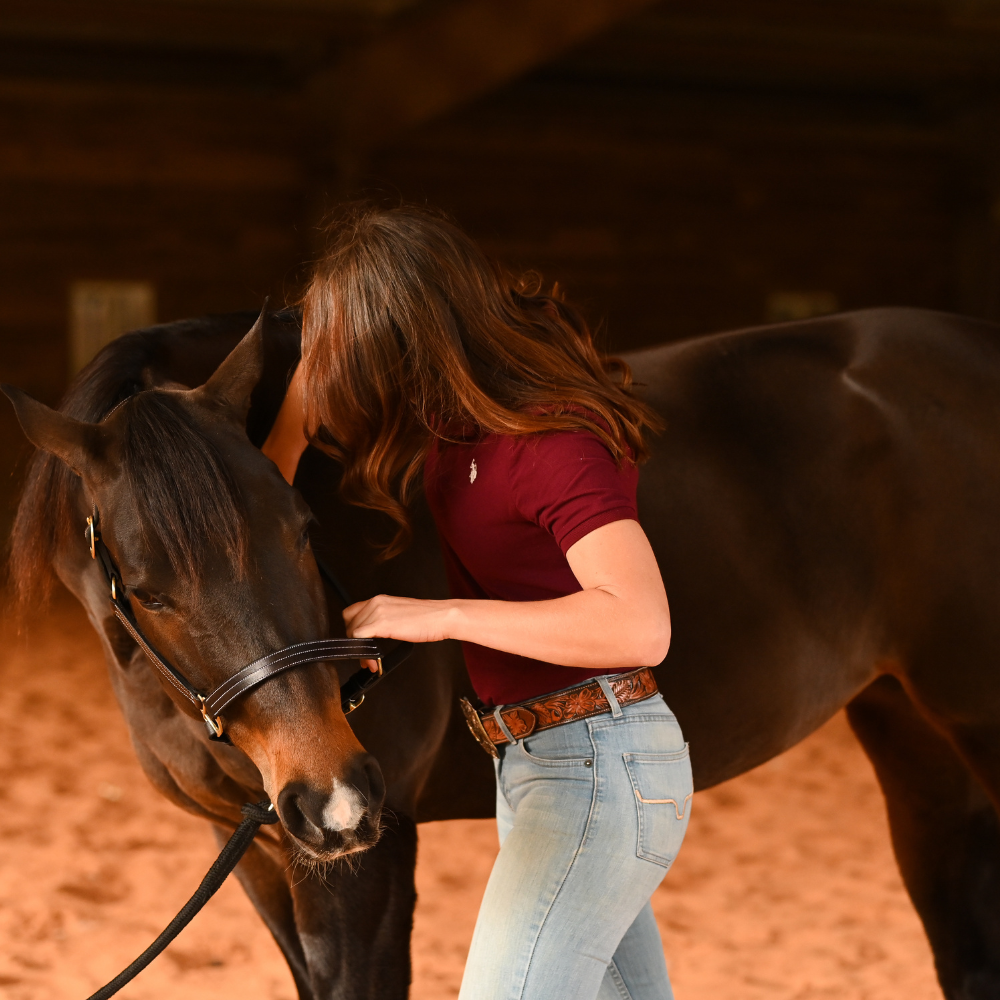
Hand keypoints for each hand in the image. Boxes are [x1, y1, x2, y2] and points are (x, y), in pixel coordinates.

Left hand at [343, 595, 457, 671]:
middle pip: (349, 624)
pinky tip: (373, 659)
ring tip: (372, 662)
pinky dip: (363, 651)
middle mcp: (375, 603)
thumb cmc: (426, 617)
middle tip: (366, 657)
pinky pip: (360, 637)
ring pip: (353, 632)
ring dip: (360, 650)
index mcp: (379, 600)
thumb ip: (383, 621)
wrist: (441, 616)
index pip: (351, 613)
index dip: (352, 631)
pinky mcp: (382, 623)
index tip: (361, 644)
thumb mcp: (398, 614)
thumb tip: (373, 637)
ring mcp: (377, 612)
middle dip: (354, 643)